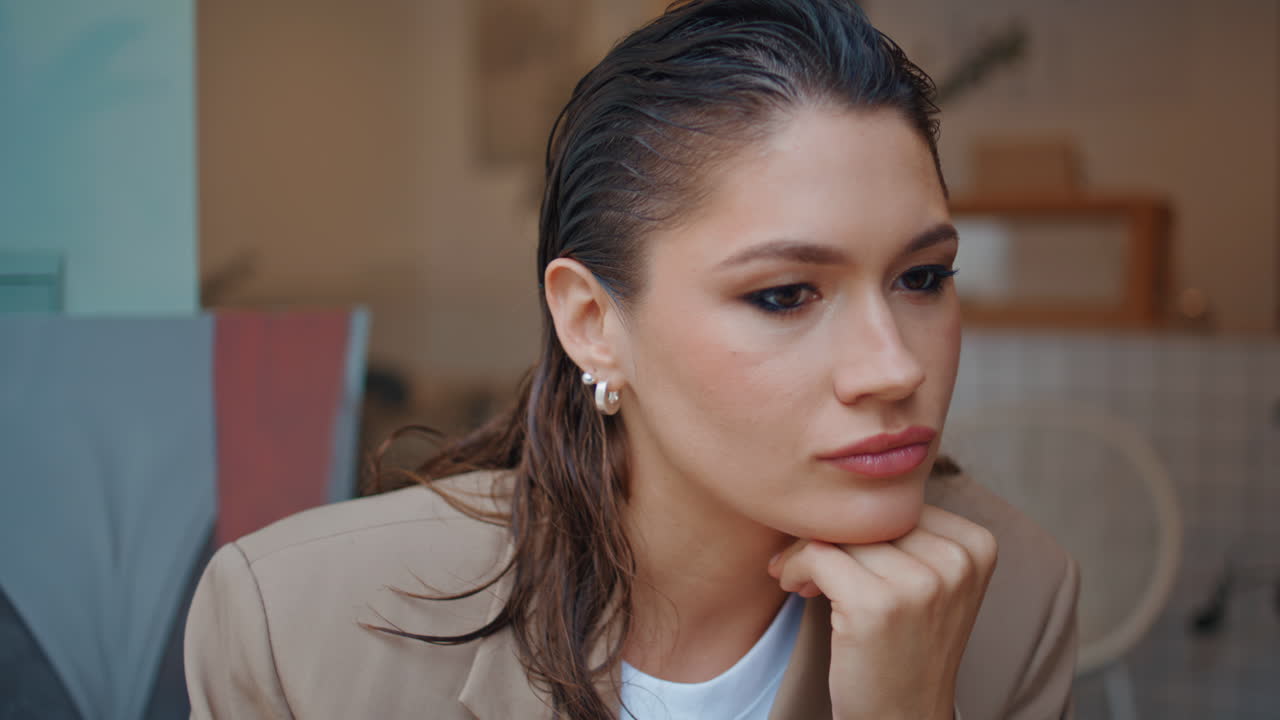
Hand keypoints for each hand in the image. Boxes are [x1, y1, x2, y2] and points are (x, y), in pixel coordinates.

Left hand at [767, 505, 996, 719]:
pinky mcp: (877, 604)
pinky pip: (818, 554)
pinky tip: (794, 586)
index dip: (862, 523)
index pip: (900, 503)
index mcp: (978, 546)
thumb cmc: (905, 647)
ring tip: (805, 580)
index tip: (842, 553)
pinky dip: (794, 566)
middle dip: (832, 536)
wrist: (903, 718)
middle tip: (811, 567)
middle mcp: (957, 560)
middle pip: (871, 514)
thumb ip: (909, 533)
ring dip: (808, 552)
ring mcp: (921, 582)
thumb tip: (846, 477)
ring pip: (841, 531)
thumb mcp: (930, 584)